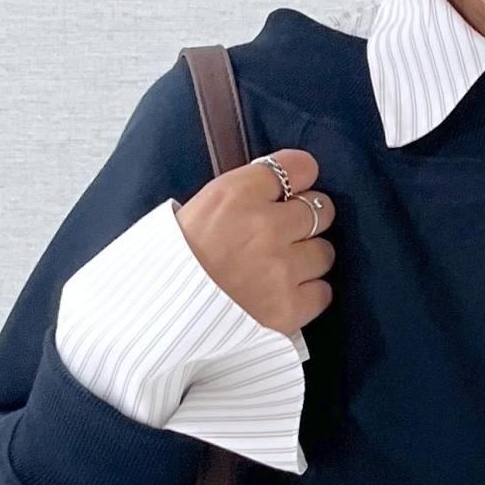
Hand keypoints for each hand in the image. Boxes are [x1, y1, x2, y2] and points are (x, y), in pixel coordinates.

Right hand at [175, 148, 336, 337]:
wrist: (159, 318)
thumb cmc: (177, 261)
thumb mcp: (199, 208)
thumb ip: (244, 193)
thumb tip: (282, 187)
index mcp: (236, 195)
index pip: (299, 166)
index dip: (300, 177)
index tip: (294, 189)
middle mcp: (264, 227)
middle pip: (321, 209)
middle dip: (306, 220)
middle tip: (285, 234)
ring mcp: (281, 269)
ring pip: (325, 252)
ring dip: (308, 259)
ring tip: (279, 270)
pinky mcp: (289, 308)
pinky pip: (322, 292)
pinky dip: (308, 294)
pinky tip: (283, 295)